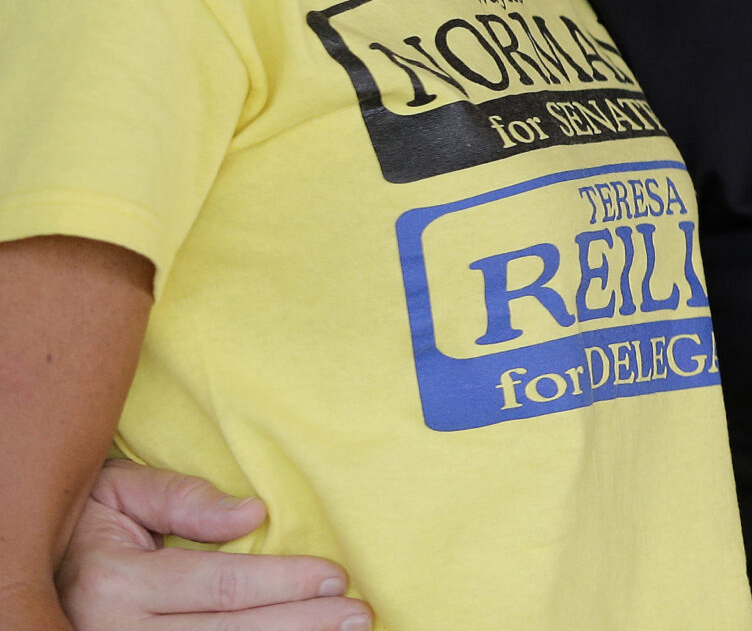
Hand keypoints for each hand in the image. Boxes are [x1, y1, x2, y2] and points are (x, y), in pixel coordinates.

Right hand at [56, 462, 363, 630]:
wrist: (24, 573)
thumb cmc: (86, 525)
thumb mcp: (120, 492)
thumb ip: (182, 498)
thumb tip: (252, 513)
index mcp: (115, 582)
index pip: (221, 586)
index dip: (285, 583)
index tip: (336, 576)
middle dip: (302, 625)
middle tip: (359, 614)